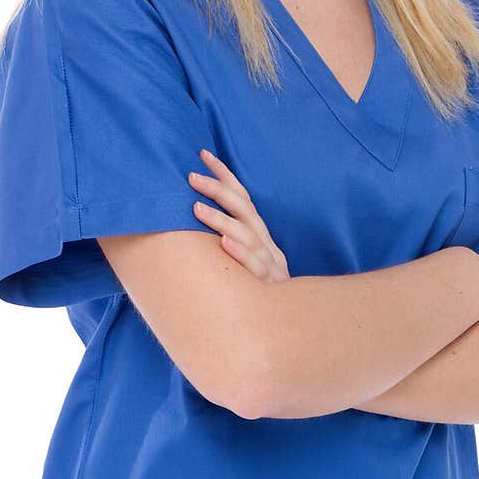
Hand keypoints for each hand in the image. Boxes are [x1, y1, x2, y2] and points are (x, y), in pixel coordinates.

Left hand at [188, 149, 290, 282]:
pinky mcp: (268, 285)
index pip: (242, 197)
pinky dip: (240, 253)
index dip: (224, 174)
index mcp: (259, 234)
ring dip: (221, 219)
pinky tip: (224, 244)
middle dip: (217, 189)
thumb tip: (195, 218)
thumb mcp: (248, 260)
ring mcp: (268, 263)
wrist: (286, 325)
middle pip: (243, 209)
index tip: (202, 153)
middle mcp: (265, 242)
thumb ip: (230, 239)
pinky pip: (254, 267)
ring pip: (247, 235)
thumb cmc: (256, 290)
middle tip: (191, 177)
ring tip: (196, 209)